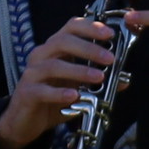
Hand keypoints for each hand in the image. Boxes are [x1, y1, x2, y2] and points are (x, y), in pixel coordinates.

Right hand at [0, 16, 119, 148]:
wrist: (25, 122)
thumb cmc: (52, 100)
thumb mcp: (78, 88)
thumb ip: (98, 82)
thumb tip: (124, 80)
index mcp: (55, 49)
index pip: (70, 27)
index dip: (90, 27)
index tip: (109, 34)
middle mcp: (41, 56)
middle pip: (62, 41)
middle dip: (88, 48)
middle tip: (110, 59)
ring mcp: (31, 74)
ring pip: (53, 65)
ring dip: (79, 70)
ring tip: (99, 77)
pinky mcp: (26, 93)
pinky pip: (42, 90)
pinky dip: (60, 93)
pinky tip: (75, 96)